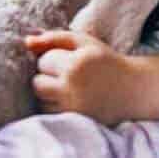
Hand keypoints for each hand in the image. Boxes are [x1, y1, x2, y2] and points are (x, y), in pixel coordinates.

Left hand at [24, 30, 138, 125]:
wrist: (131, 89)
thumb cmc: (104, 60)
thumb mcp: (82, 41)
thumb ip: (53, 38)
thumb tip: (26, 42)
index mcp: (75, 65)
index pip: (42, 62)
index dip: (52, 59)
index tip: (68, 60)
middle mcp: (72, 88)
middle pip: (37, 84)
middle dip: (46, 77)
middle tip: (65, 73)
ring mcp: (73, 107)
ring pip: (41, 100)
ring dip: (48, 93)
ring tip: (68, 86)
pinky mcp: (75, 120)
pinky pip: (50, 113)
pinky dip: (55, 105)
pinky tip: (69, 97)